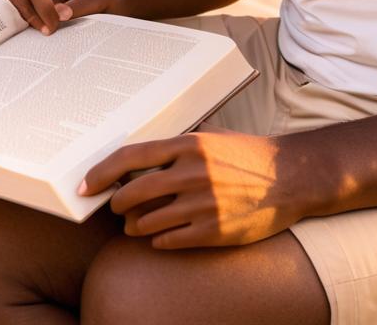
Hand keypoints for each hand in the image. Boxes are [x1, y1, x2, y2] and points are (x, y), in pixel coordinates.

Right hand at [6, 0, 121, 33]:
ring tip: (45, 30)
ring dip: (25, 14)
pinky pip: (19, 1)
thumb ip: (82, 4)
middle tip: (47, 31)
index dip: (40, 4)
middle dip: (30, 11)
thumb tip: (59, 15)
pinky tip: (40, 26)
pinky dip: (25, 15)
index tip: (53, 25)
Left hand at [80, 128, 306, 247]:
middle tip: (113, 206)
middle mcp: (192, 173)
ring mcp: (203, 204)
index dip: (102, 172)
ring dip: (134, 225)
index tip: (85, 185)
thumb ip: (177, 144)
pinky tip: (158, 236)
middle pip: (134, 192)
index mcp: (187, 145)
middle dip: (116, 202)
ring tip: (132, 223)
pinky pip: (171, 240)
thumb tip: (140, 151)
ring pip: (149, 220)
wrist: (291, 178)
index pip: (131, 157)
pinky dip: (158, 240)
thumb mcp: (210, 137)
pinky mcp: (215, 231)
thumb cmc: (245, 153)